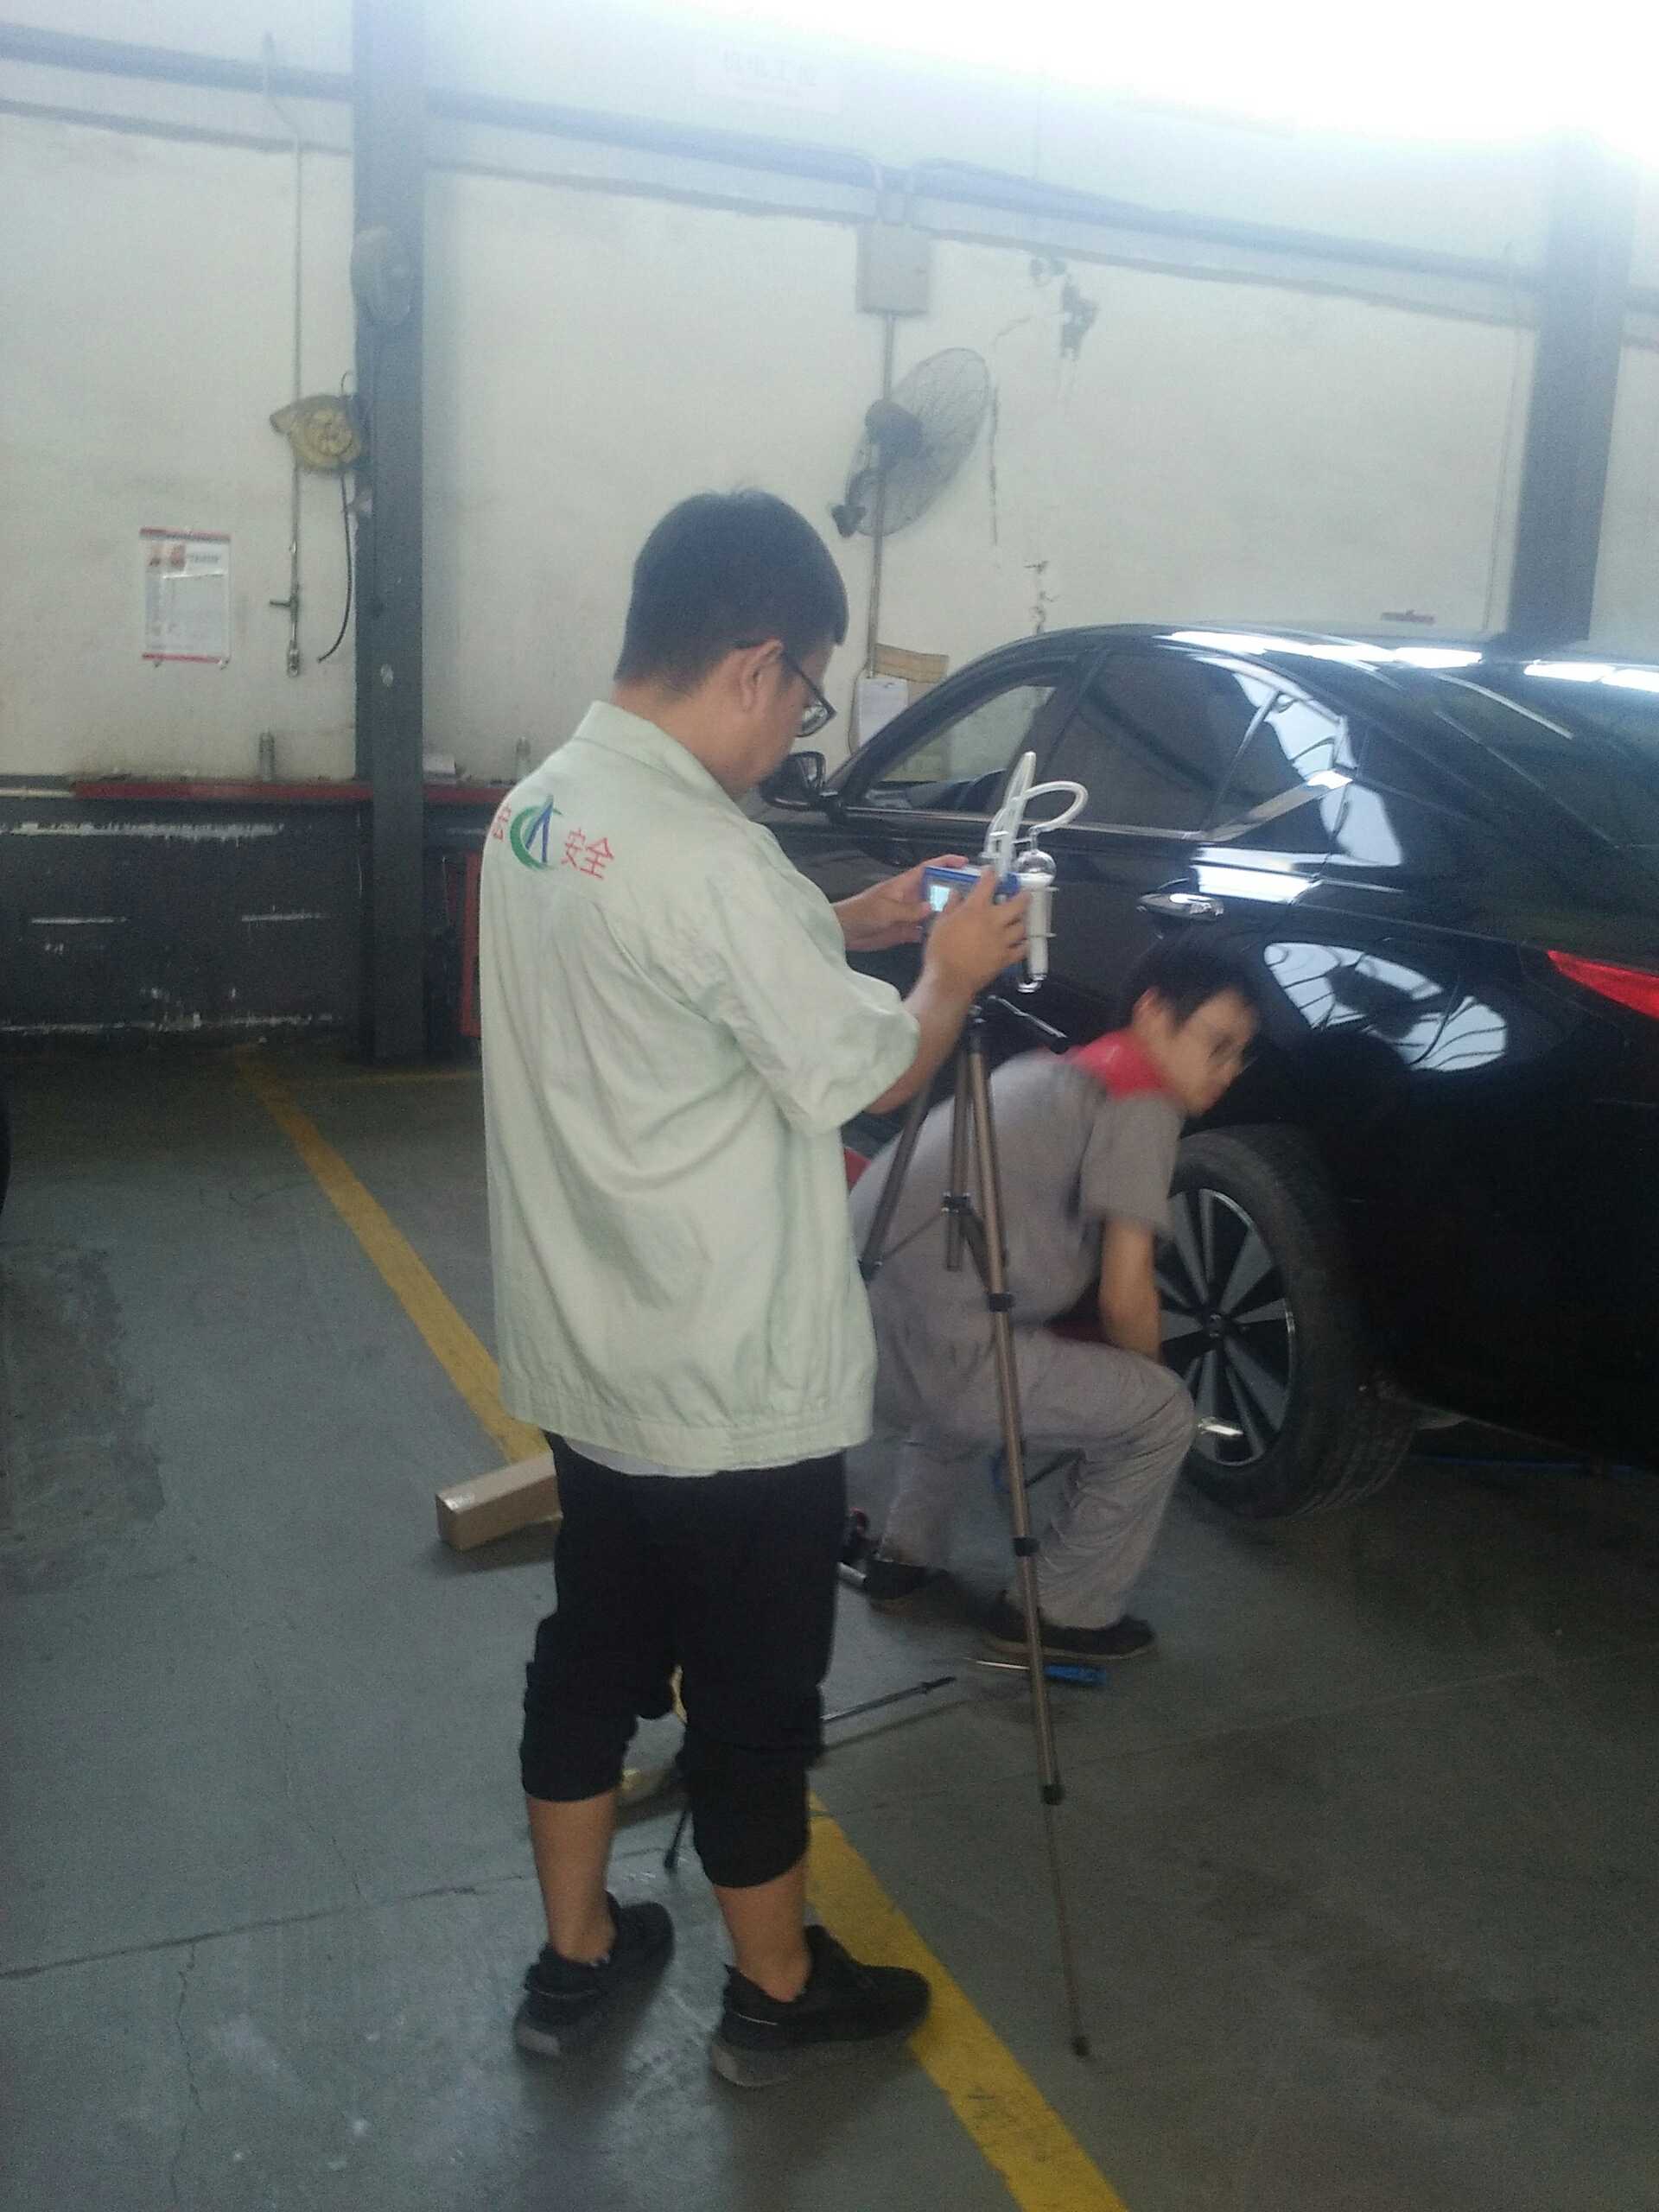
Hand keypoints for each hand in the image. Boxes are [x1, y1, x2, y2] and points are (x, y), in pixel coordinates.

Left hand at [834, 854, 969, 952]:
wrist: (844, 931)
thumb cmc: (861, 912)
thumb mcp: (886, 909)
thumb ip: (909, 910)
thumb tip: (930, 907)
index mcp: (904, 884)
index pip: (929, 868)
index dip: (946, 862)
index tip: (963, 862)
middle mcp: (909, 898)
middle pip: (936, 889)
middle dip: (952, 889)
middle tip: (973, 894)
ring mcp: (908, 914)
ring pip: (932, 911)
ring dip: (944, 913)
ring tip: (965, 916)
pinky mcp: (904, 930)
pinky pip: (923, 929)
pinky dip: (932, 932)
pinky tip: (944, 935)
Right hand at [924, 868, 1028, 998]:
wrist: (949, 980)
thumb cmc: (941, 952)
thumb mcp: (940, 924)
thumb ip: (951, 907)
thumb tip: (956, 894)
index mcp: (975, 909)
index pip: (988, 883)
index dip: (992, 874)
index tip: (992, 872)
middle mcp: (994, 921)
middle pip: (1018, 903)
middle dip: (1023, 896)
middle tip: (1023, 894)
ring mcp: (1002, 940)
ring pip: (1022, 926)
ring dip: (1021, 922)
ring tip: (1018, 920)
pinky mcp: (1006, 958)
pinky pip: (1022, 949)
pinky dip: (1023, 945)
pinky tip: (1021, 943)